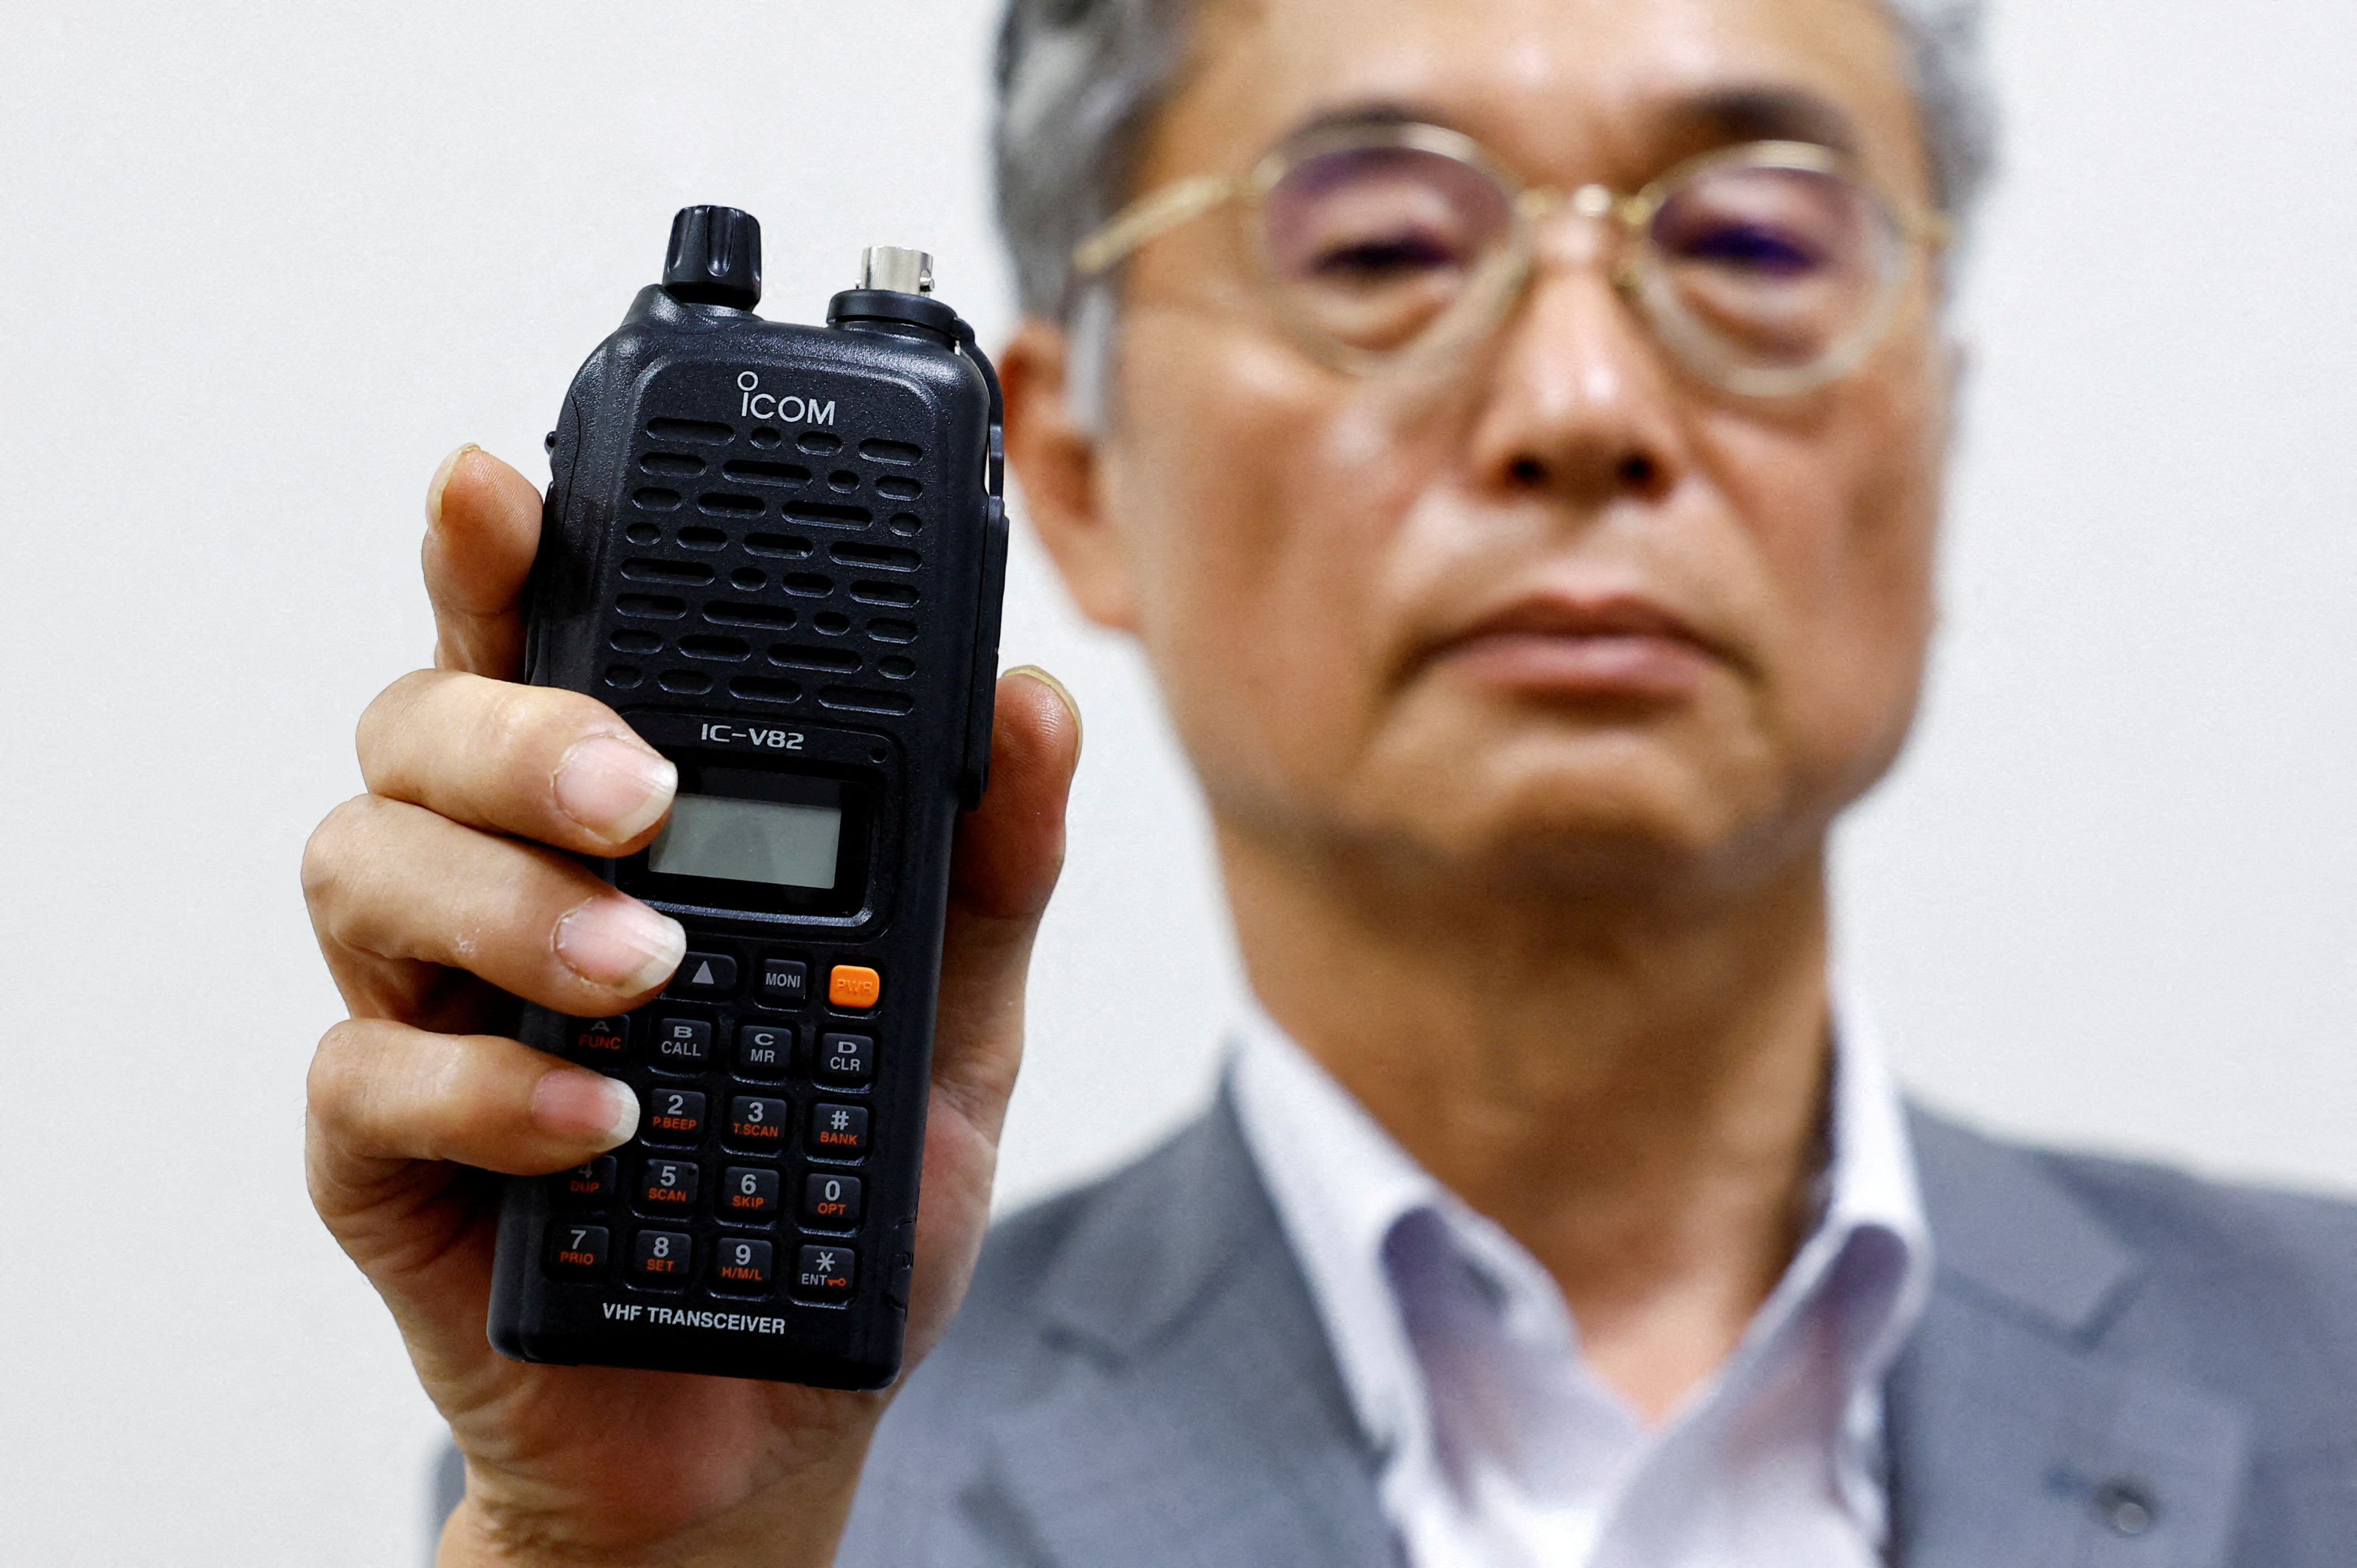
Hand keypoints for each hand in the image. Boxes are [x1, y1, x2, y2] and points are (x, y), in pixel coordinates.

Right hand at [302, 446, 1079, 1565]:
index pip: (541, 644)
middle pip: (420, 722)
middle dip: (518, 726)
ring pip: (363, 865)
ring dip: (508, 901)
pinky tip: (606, 1122)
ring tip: (648, 973)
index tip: (503, 480)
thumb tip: (1034, 703)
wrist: (763, 1403)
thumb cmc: (838, 1184)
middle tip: (641, 790)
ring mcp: (426, 1004)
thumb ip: (986, 867)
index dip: (502, 550)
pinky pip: (369, 1071)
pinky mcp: (381, 1145)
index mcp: (617, 821)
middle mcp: (500, 881)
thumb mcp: (949, 1013)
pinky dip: (491, 1088)